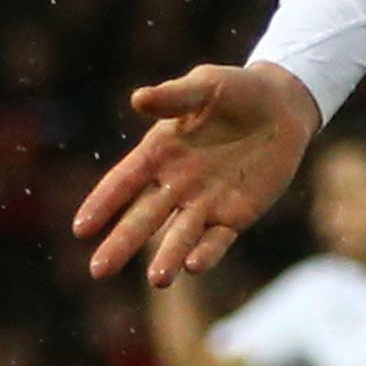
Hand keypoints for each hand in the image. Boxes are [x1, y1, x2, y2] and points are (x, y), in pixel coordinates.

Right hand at [73, 62, 320, 285]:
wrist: (283, 105)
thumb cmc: (238, 90)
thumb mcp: (206, 85)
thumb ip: (175, 96)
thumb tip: (139, 98)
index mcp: (160, 153)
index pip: (124, 181)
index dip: (103, 202)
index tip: (81, 228)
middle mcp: (175, 184)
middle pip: (143, 218)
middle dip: (122, 243)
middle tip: (99, 270)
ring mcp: (205, 203)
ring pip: (180, 237)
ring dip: (167, 257)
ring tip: (157, 279)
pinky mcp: (235, 215)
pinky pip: (218, 239)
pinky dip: (207, 253)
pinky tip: (195, 266)